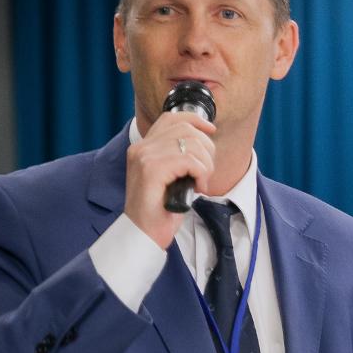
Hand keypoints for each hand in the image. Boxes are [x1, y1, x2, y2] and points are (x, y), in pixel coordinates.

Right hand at [124, 111, 215, 248]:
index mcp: (142, 148)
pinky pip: (189, 160)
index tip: (211, 130)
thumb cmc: (158, 211)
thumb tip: (204, 143)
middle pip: (186, 129)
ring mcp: (144, 157)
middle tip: (205, 172)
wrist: (143, 234)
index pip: (171, 118)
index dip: (195, 120)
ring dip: (205, 164)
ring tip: (201, 181)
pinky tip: (197, 188)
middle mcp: (141, 148)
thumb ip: (178, 157)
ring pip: (191, 144)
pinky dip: (201, 173)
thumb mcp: (169, 177)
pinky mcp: (151, 170)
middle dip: (206, 149)